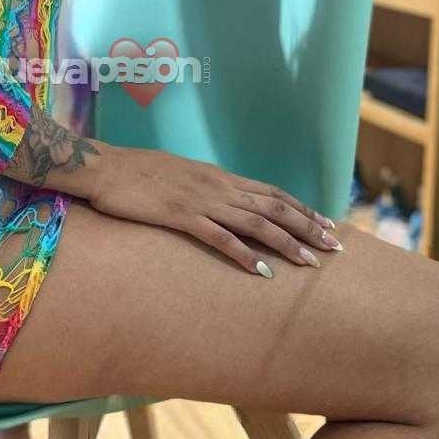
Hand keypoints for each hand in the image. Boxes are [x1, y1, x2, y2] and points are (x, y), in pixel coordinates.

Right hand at [83, 147, 342, 274]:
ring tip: (309, 264)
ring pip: (256, 223)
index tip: (326, 224)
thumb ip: (204, 188)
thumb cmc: (136, 173)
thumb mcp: (180, 176)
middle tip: (334, 248)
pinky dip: (244, 255)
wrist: (104, 167)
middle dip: (307, 228)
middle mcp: (218, 186)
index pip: (272, 192)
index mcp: (219, 176)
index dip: (302, 208)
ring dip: (286, 244)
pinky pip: (220, 238)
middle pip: (274, 207)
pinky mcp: (181, 217)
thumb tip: (222, 202)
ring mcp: (201, 201)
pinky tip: (262, 271)